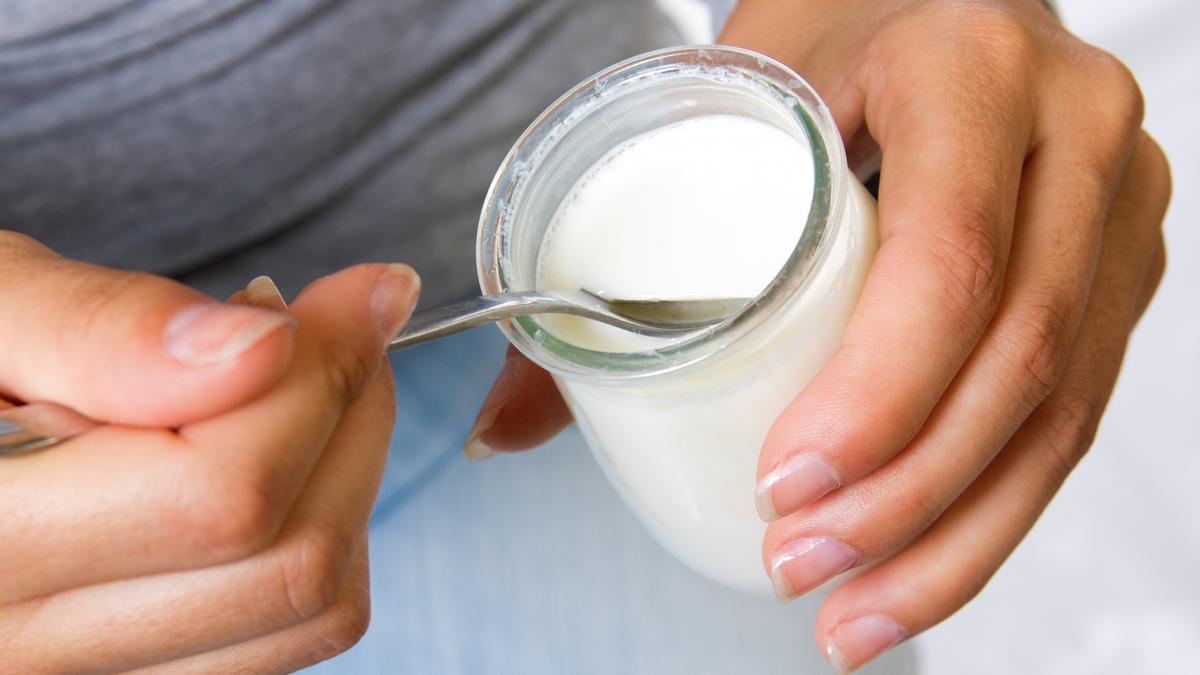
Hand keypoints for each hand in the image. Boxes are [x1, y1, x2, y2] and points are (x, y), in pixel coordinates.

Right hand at [0, 232, 418, 671]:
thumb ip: (97, 327)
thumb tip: (260, 348)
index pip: (219, 495)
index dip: (321, 376)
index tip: (356, 291)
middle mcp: (29, 649)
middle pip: (292, 558)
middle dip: (349, 415)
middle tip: (330, 324)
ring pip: (314, 606)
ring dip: (346, 472)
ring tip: (289, 381)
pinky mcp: (141, 669)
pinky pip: (292, 628)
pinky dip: (322, 527)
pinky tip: (269, 448)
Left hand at [469, 0, 1168, 669]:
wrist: (934, 5)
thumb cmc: (824, 46)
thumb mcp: (725, 105)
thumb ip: (612, 257)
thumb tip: (505, 424)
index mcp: (968, 64)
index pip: (949, 255)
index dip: (876, 394)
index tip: (784, 483)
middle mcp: (1071, 133)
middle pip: (1016, 358)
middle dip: (901, 498)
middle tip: (793, 561)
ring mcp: (1116, 207)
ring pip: (1060, 412)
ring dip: (952, 538)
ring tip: (846, 610)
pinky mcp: (1121, 270)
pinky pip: (1076, 414)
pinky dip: (996, 509)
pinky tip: (917, 569)